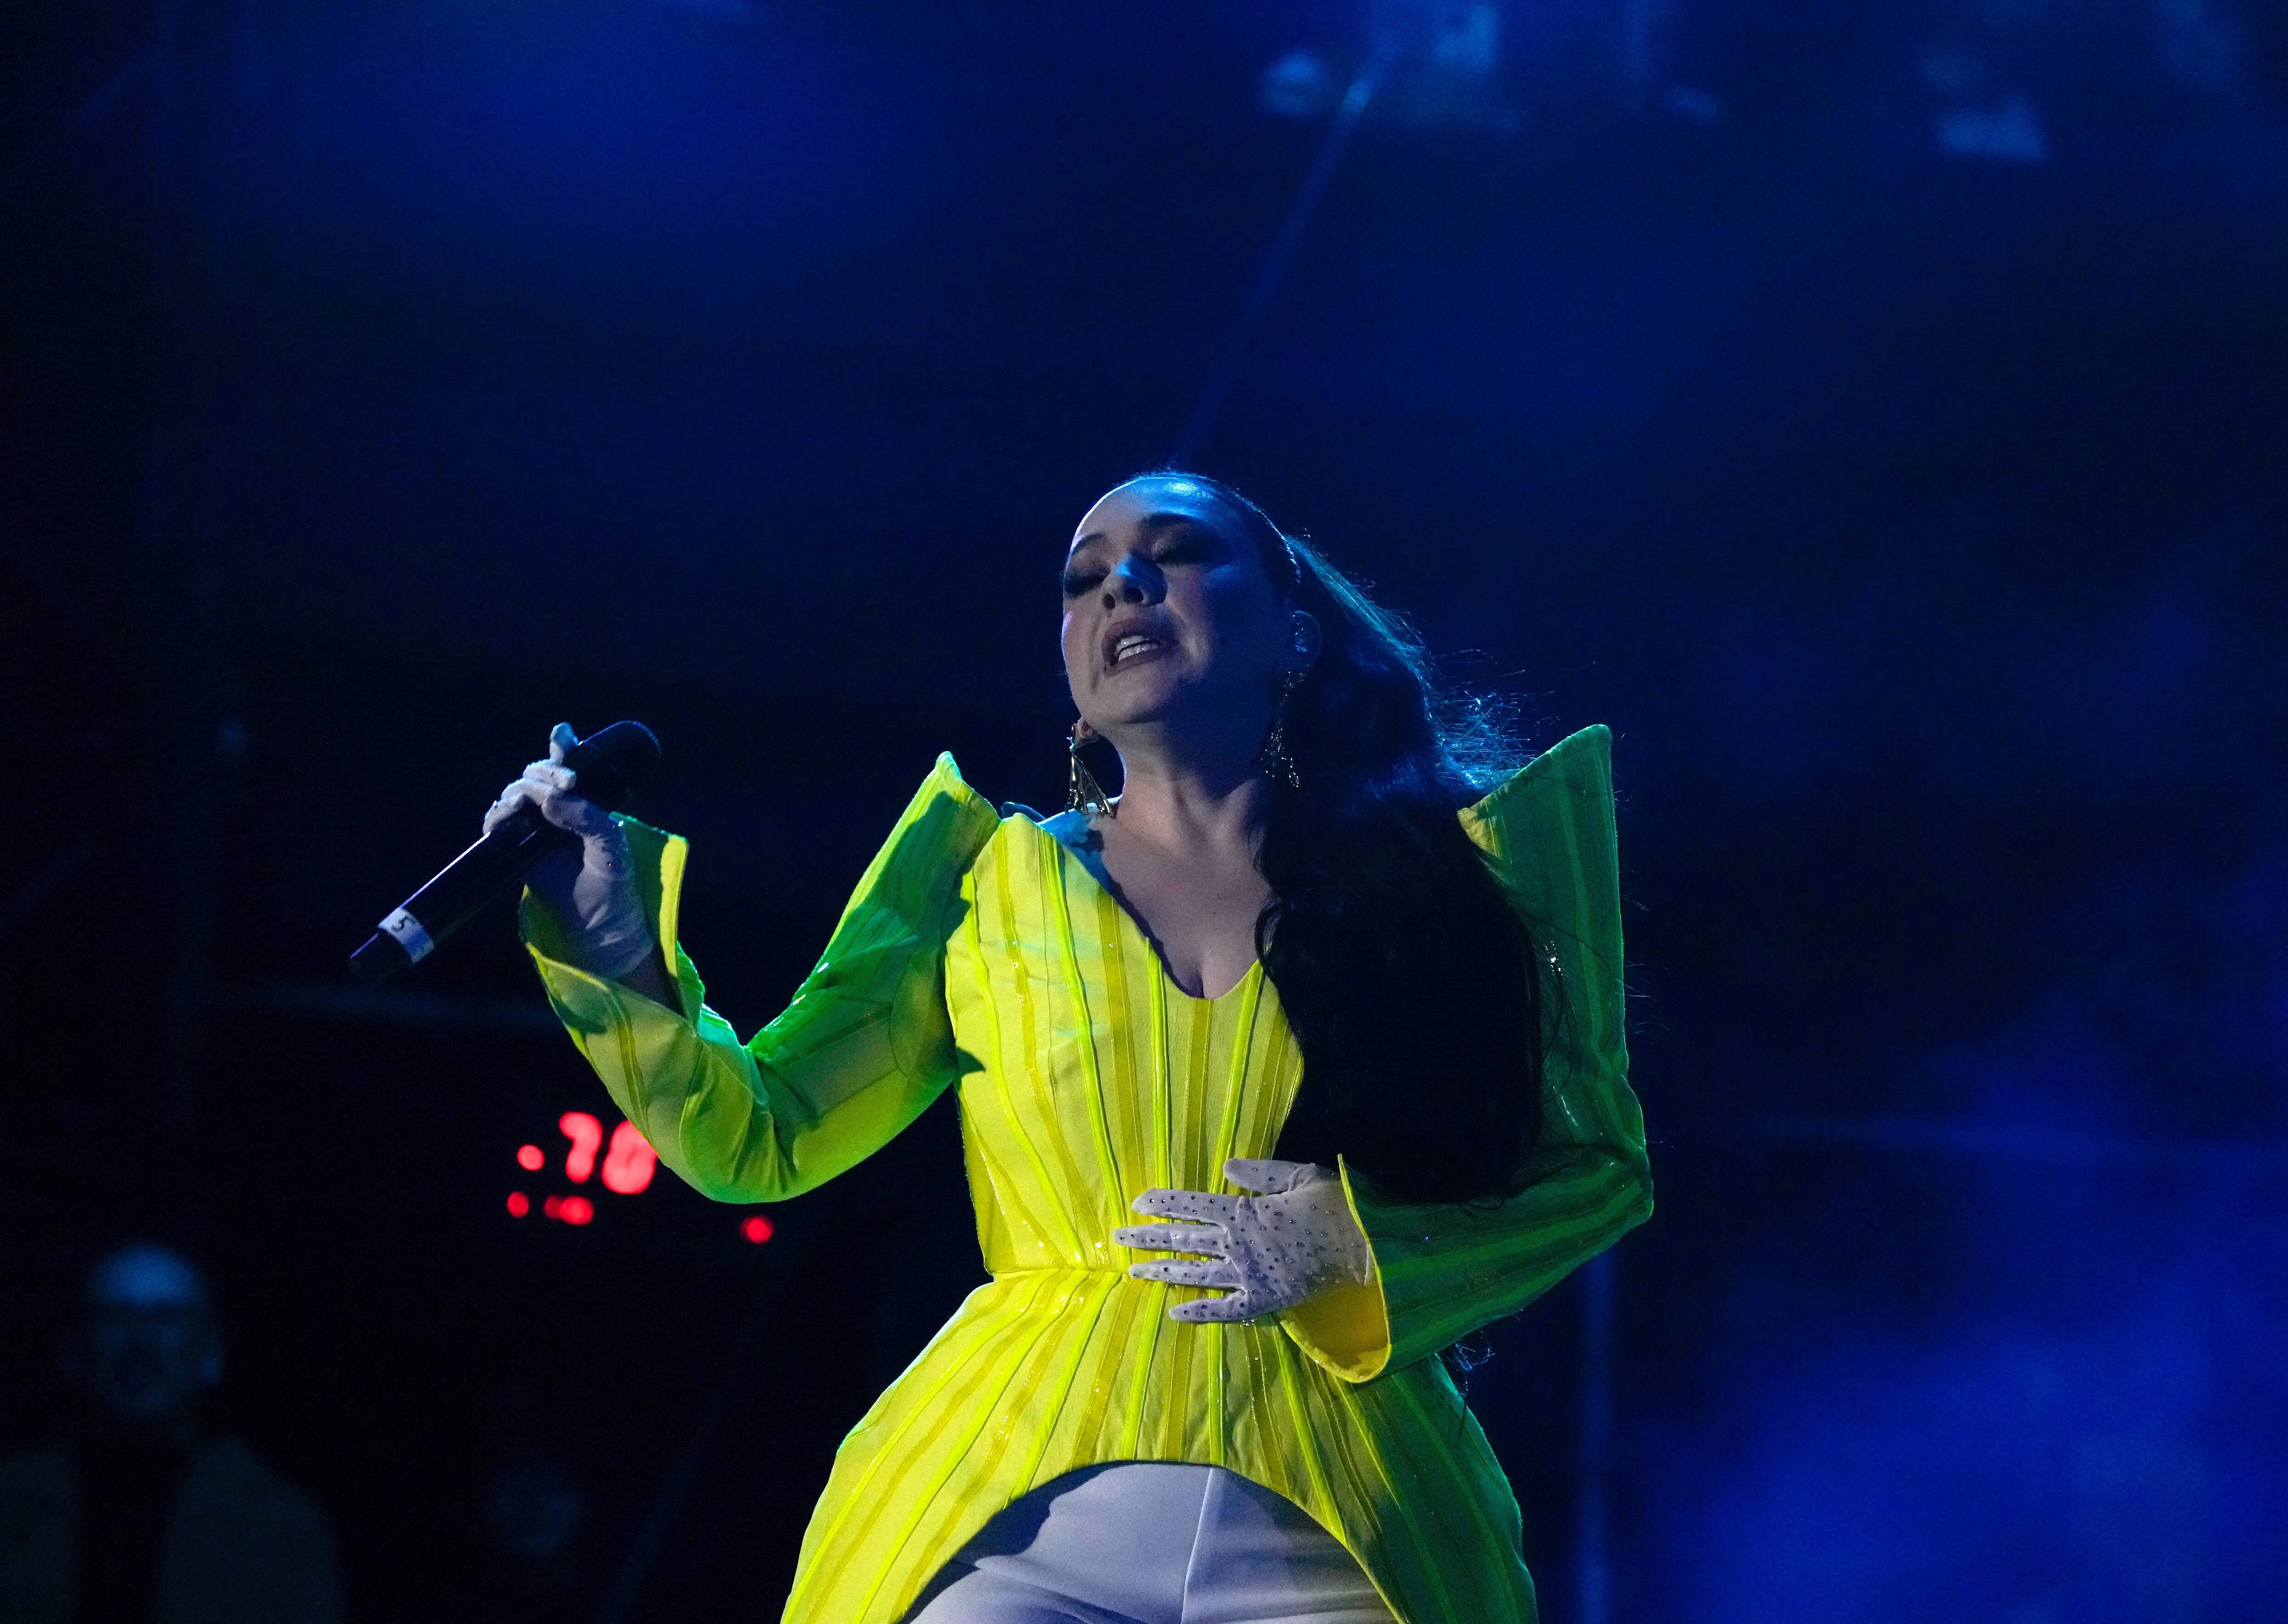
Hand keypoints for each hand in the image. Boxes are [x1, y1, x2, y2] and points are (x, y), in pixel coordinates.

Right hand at [485, 723, 657, 982]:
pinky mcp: (514, 848)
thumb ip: (587, 815)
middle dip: (549, 770)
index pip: (569, 766)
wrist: (600, 921)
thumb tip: (552, 797)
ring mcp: (533, 827)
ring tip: (542, 799)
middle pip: (538, 773)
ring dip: (526, 788)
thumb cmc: (612, 879)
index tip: (563, 734)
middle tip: (568, 781)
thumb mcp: (610, 843)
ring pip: (517, 792)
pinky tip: (513, 811)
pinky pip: (498, 822)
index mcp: (582, 801)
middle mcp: (555, 809)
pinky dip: (501, 812)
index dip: (564, 747)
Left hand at [1114, 1158, 1372, 1323]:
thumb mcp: (1297, 1175)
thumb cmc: (1332, 1206)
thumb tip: (1225, 1166)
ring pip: (1194, 1274)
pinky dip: (1198, 1313)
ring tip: (1133, 1271)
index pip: (1191, 1205)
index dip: (1162, 1204)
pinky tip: (1175, 1314)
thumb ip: (1259, 1173)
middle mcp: (1236, 1245)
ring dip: (1161, 1272)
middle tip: (1117, 1237)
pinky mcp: (1261, 1302)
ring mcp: (1246, 1276)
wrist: (1363, 1248)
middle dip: (1148, 1238)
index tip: (1137, 1203)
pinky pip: (1223, 1311)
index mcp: (1243, 1211)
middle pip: (1183, 1239)